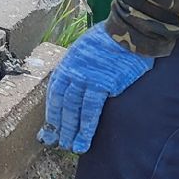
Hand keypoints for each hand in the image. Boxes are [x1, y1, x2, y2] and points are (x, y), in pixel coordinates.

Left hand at [39, 23, 153, 153]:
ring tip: (71, 147)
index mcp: (68, 64)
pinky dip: (86, 127)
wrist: (128, 31)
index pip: (55, 93)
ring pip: (73, 109)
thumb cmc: (110, 40)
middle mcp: (73, 71)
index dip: (52, 113)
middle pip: (62, 103)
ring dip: (71, 130)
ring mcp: (86, 78)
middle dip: (59, 126)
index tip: (50, 129)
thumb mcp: (86, 49)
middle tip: (58, 143)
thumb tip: (78, 85)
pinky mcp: (102, 84)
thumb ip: (80, 67)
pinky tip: (84, 140)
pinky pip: (91, 109)